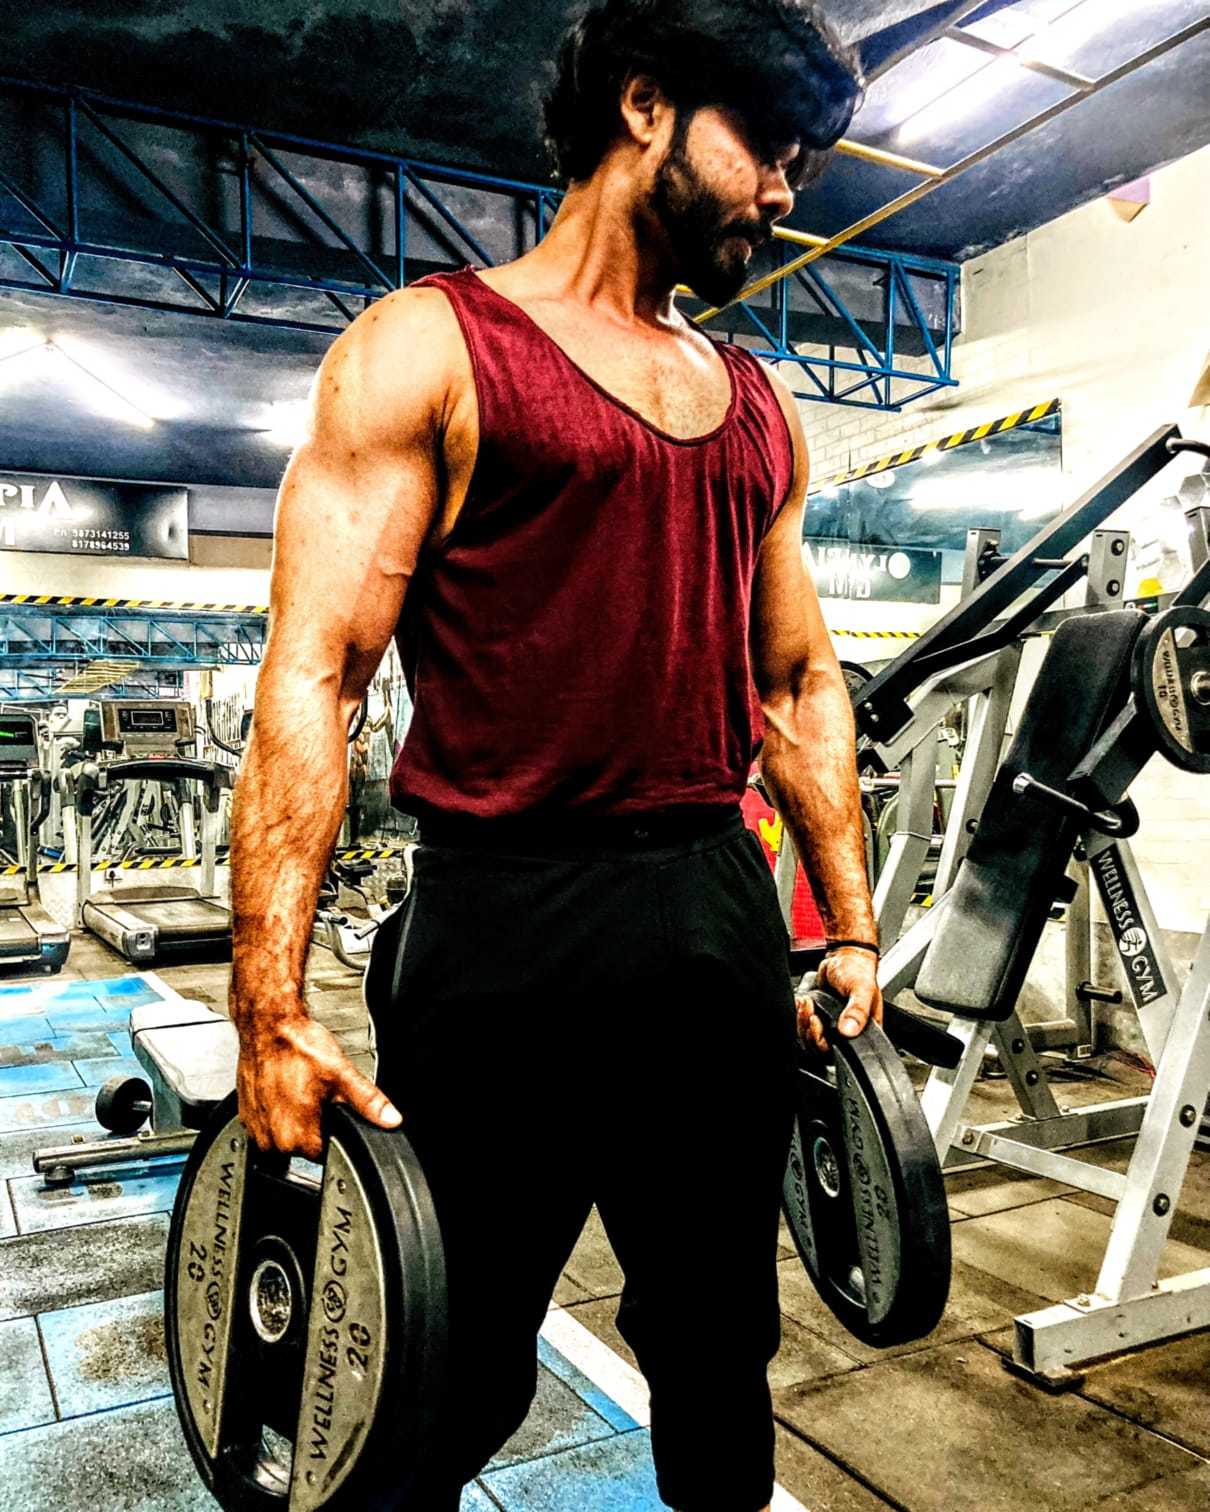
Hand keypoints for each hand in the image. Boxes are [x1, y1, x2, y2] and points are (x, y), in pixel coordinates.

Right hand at [235, 1011, 401, 1160]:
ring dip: (291, 1119)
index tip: (329, 1112)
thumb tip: (390, 1119)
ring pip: (281, 1137)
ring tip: (297, 1091)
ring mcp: (256, 1127)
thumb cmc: (298, 1046)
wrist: (268, 1026)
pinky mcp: (244, 1114)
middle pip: (301, 1148)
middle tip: (314, 1095)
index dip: (330, 1131)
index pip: (322, 1154)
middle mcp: (272, 1138)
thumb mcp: (342, 1074)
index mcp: (298, 1135)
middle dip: (311, 1125)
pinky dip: (273, 1111)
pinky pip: (264, 1124)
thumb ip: (368, 1101)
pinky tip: (282, 1090)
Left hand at [797, 949, 882, 1054]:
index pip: (841, 1052)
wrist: (844, 957)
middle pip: (821, 1048)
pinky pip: (805, 1027)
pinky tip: (802, 1004)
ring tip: (806, 1003)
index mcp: (864, 1031)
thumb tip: (849, 1030)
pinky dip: (799, 1017)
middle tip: (810, 1013)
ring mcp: (832, 1026)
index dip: (824, 1043)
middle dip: (810, 1032)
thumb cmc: (859, 971)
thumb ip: (857, 1010)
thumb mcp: (862, 989)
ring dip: (803, 1023)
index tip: (818, 1023)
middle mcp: (847, 1032)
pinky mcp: (820, 1017)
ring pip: (811, 1039)